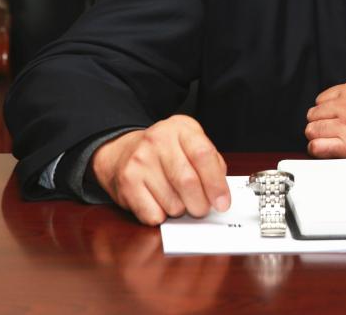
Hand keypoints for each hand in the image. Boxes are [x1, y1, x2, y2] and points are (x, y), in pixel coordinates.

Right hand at [91, 115, 229, 225]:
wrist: (122, 151)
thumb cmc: (166, 150)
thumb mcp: (191, 142)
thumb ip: (211, 162)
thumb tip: (221, 193)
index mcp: (181, 129)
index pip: (203, 155)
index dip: (217, 183)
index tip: (223, 203)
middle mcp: (158, 141)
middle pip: (188, 182)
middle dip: (201, 204)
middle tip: (202, 208)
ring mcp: (140, 161)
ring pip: (172, 203)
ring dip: (181, 210)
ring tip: (177, 199)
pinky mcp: (127, 182)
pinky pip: (153, 215)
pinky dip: (162, 216)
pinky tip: (159, 203)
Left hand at [305, 78, 345, 157]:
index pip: (323, 97)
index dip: (324, 107)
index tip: (327, 113)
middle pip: (314, 114)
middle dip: (318, 120)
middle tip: (324, 126)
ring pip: (313, 130)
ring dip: (316, 134)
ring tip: (324, 138)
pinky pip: (319, 147)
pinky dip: (317, 148)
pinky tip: (324, 148)